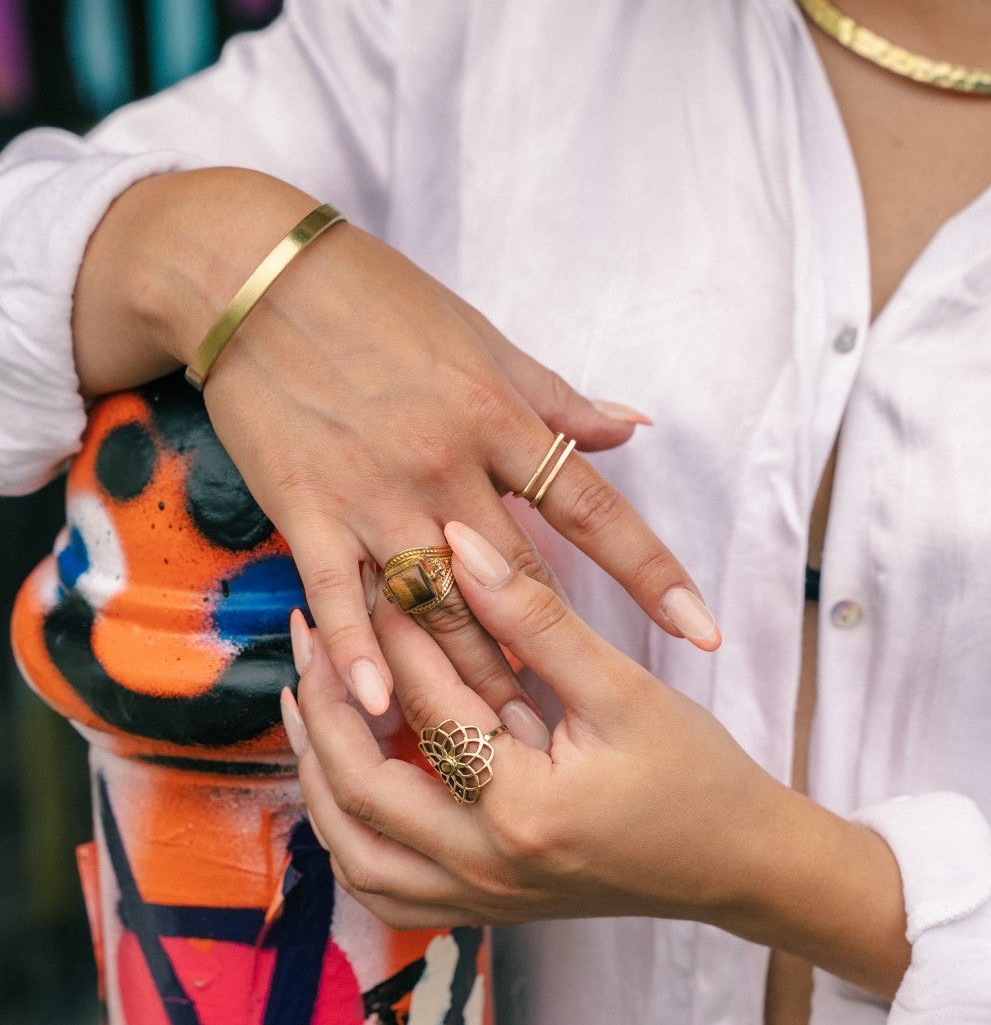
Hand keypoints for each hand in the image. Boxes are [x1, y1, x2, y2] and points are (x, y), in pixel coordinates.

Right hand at [74, 169, 719, 740]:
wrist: (253, 273)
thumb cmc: (378, 300)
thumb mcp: (485, 340)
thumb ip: (557, 401)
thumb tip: (633, 430)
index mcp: (501, 419)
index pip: (596, 513)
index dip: (654, 575)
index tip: (703, 632)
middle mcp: (448, 465)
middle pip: (517, 584)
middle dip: (549, 662)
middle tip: (582, 732)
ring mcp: (378, 491)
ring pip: (437, 603)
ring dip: (471, 678)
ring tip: (503, 751)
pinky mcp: (309, 508)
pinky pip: (340, 592)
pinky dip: (358, 652)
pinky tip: (376, 708)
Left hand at [286, 523, 910, 997]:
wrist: (740, 865)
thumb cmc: (696, 776)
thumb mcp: (625, 690)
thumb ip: (538, 622)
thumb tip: (464, 546)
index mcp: (522, 808)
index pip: (428, 706)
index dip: (395, 631)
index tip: (373, 574)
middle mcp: (486, 867)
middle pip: (359, 787)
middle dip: (323, 707)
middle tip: (308, 639)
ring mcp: (479, 899)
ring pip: (355, 853)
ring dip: (319, 779)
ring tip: (306, 707)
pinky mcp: (483, 909)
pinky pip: (384, 888)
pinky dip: (351, 838)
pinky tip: (344, 786)